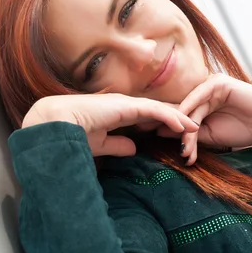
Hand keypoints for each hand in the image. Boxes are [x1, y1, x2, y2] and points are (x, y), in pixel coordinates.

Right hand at [22, 93, 198, 156]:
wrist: (56, 125)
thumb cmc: (72, 135)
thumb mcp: (101, 143)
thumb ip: (117, 145)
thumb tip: (133, 149)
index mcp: (117, 112)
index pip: (146, 116)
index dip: (163, 123)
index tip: (178, 132)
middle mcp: (123, 105)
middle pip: (157, 111)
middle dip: (176, 118)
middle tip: (195, 128)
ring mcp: (125, 103)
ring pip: (159, 109)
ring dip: (178, 118)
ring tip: (195, 127)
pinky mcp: (125, 106)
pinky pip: (153, 110)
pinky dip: (169, 117)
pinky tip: (183, 125)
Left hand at [158, 74, 251, 164]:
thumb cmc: (243, 129)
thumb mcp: (210, 135)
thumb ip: (189, 133)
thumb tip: (160, 131)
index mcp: (199, 104)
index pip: (178, 115)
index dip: (165, 126)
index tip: (149, 137)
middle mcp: (201, 93)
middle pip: (180, 111)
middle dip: (171, 128)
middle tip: (163, 142)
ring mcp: (209, 86)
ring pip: (189, 108)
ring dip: (185, 128)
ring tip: (185, 147)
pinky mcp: (218, 82)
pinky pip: (200, 95)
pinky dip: (192, 109)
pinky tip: (186, 123)